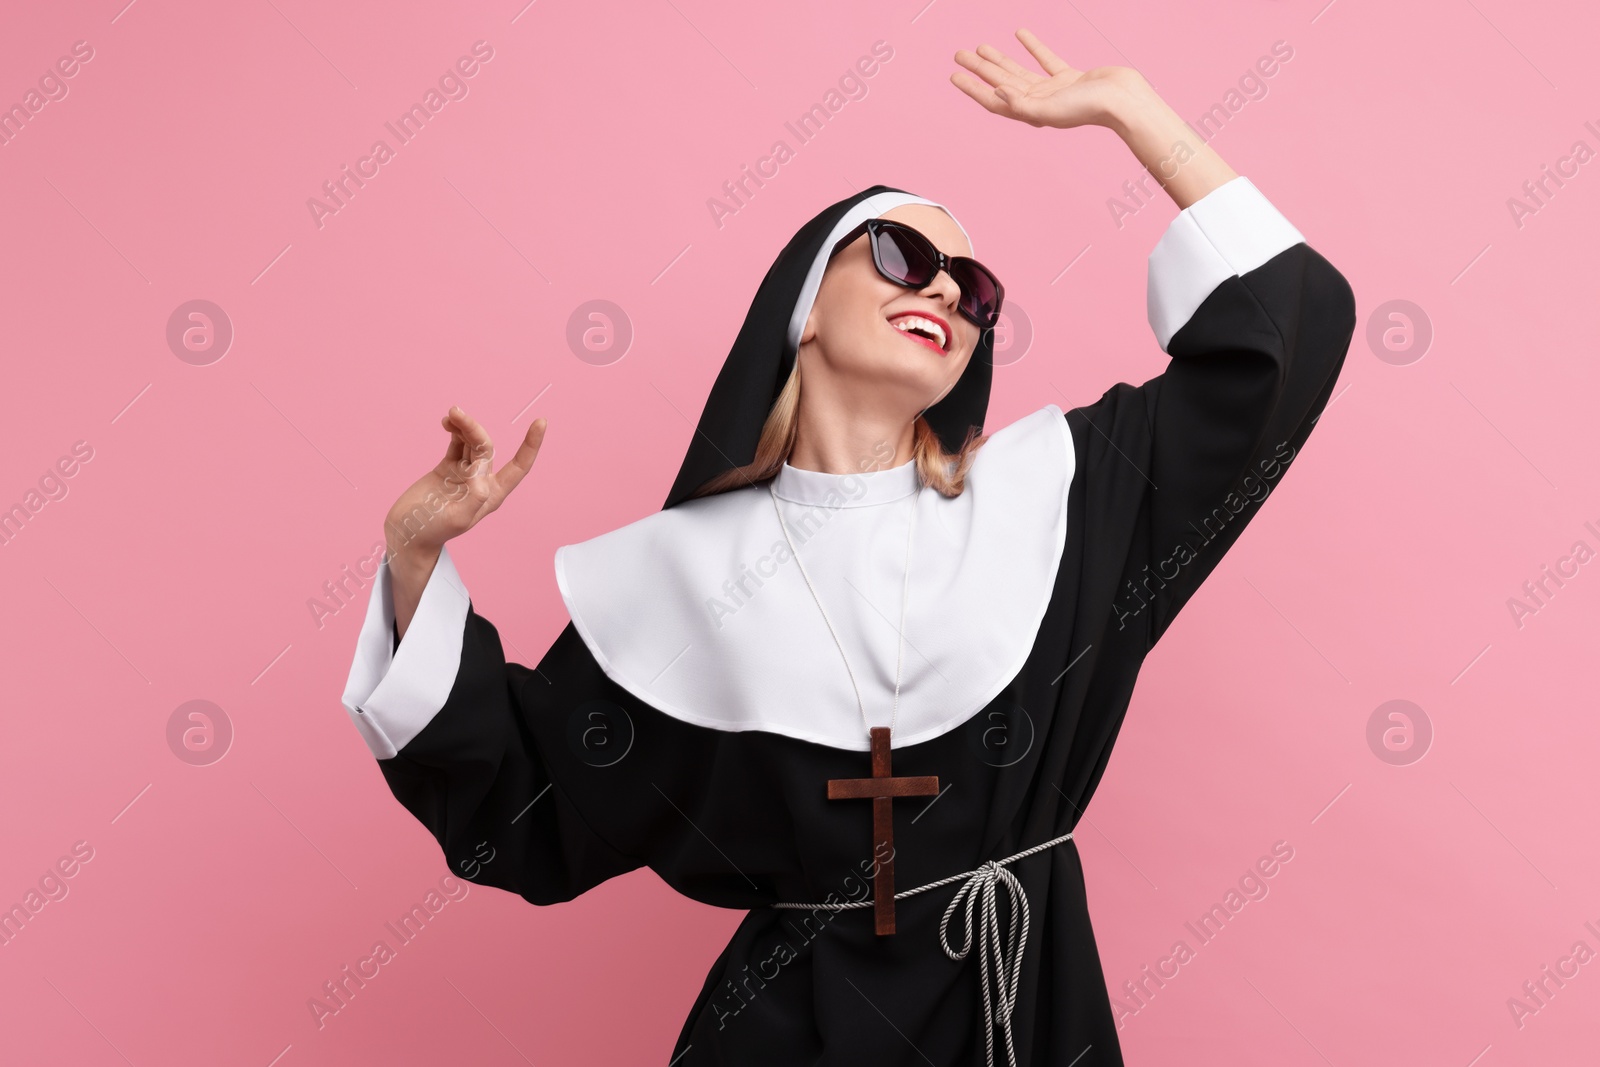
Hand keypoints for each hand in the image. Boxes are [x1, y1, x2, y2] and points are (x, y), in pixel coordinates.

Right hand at [384, 405, 545, 561]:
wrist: (408, 531)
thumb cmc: (433, 531)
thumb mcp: (456, 519)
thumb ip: (473, 497)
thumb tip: (481, 474)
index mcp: (492, 495)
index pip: (520, 466)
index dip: (531, 445)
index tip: (541, 422)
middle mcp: (482, 481)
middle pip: (487, 448)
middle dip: (474, 429)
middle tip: (455, 413)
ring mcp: (465, 472)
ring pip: (472, 442)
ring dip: (464, 426)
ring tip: (451, 414)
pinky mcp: (448, 467)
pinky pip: (457, 444)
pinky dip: (455, 431)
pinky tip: (448, 422)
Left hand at [950, 28, 1144, 130]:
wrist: (1123, 100)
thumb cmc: (1087, 109)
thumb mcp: (1049, 111)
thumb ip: (1021, 104)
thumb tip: (996, 92)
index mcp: (1030, 113)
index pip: (993, 100)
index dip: (973, 88)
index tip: (954, 75)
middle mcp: (1038, 103)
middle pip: (1001, 82)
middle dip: (980, 69)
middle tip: (959, 54)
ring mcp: (1053, 90)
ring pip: (1019, 71)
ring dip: (999, 59)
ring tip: (981, 47)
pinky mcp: (1069, 77)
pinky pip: (1045, 59)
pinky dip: (1032, 47)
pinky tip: (1020, 34)